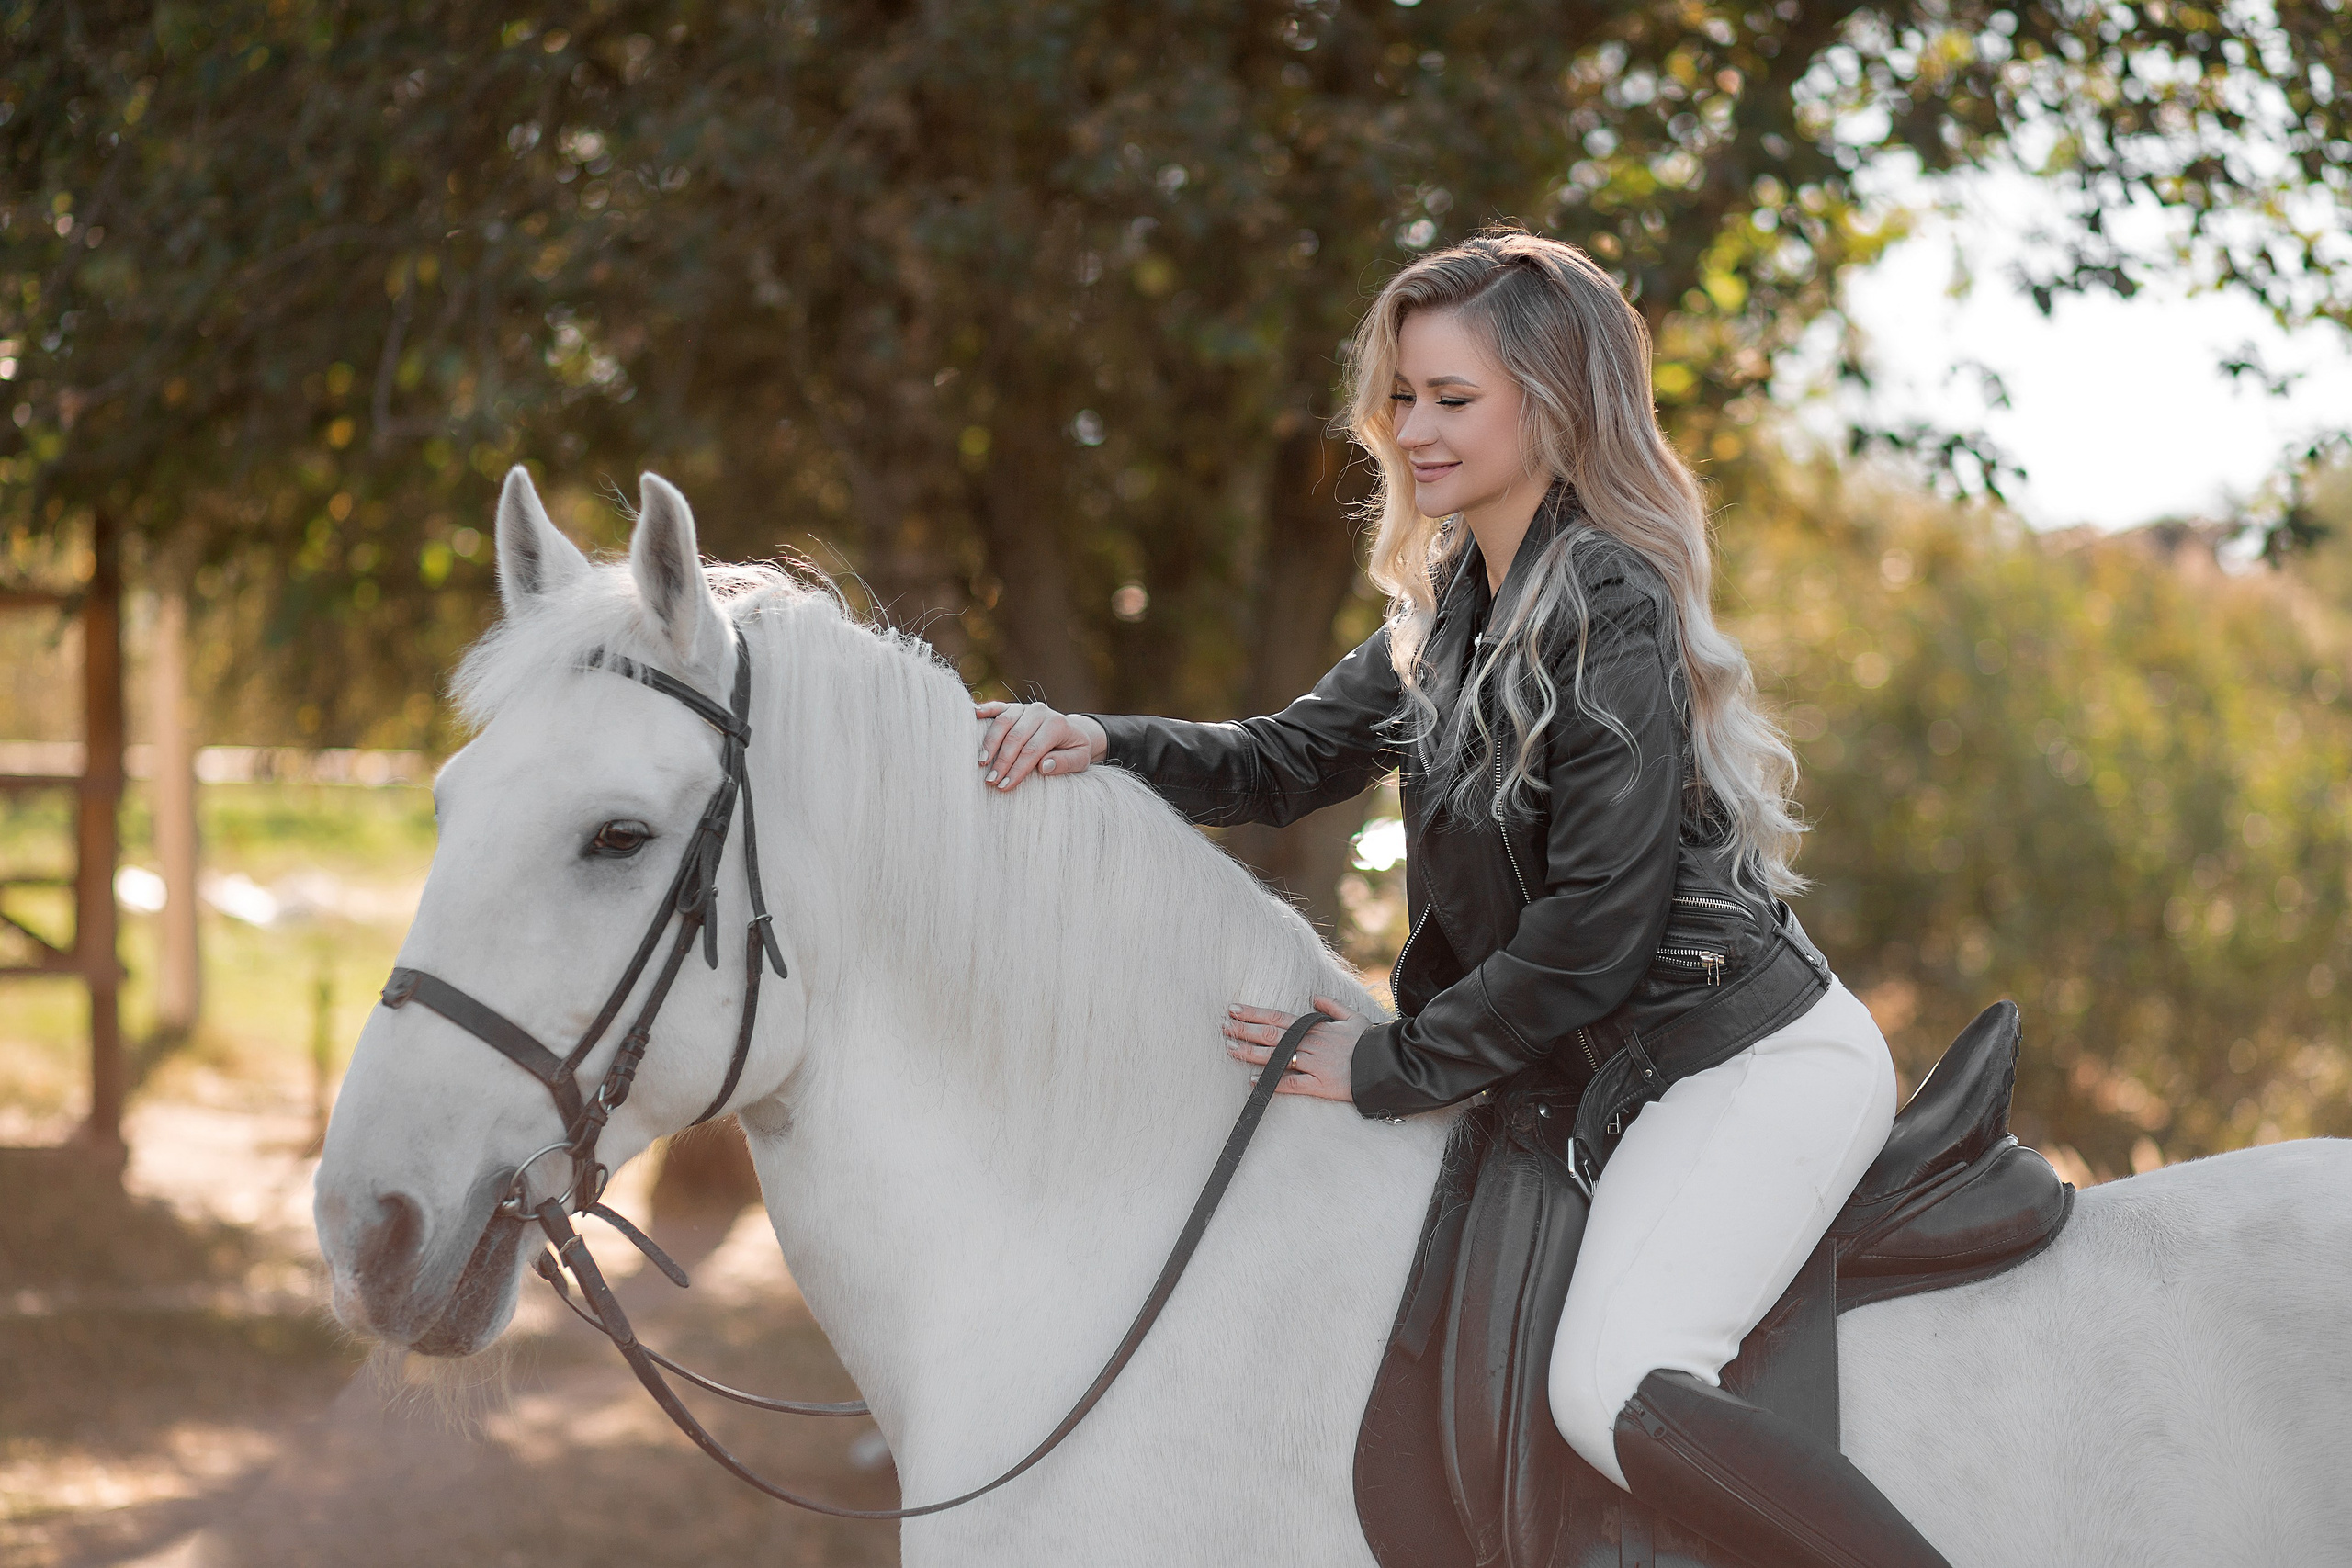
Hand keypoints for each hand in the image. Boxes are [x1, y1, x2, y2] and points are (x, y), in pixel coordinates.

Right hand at [975, 701, 1105, 791]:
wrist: (1073, 732)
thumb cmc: (1074, 750)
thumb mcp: (1080, 760)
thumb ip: (1064, 763)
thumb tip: (1043, 766)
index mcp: (1057, 725)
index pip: (1032, 750)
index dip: (1017, 769)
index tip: (1005, 786)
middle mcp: (1040, 712)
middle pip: (1015, 738)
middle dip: (1002, 761)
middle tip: (991, 781)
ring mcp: (1025, 707)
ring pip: (1003, 722)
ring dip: (990, 743)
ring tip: (981, 763)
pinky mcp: (1015, 706)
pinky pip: (998, 707)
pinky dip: (985, 710)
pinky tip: (973, 715)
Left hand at [1222, 996, 1366, 1102]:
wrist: (1385, 1065)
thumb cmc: (1369, 1041)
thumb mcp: (1353, 1017)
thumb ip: (1332, 1006)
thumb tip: (1315, 996)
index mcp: (1315, 1027)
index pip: (1277, 1017)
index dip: (1254, 1013)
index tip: (1234, 1009)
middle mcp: (1309, 1044)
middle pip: (1270, 1035)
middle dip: (1244, 1031)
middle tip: (1223, 1027)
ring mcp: (1312, 1064)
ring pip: (1274, 1058)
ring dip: (1249, 1054)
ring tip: (1229, 1049)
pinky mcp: (1318, 1085)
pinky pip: (1290, 1085)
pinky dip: (1270, 1084)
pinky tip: (1252, 1083)